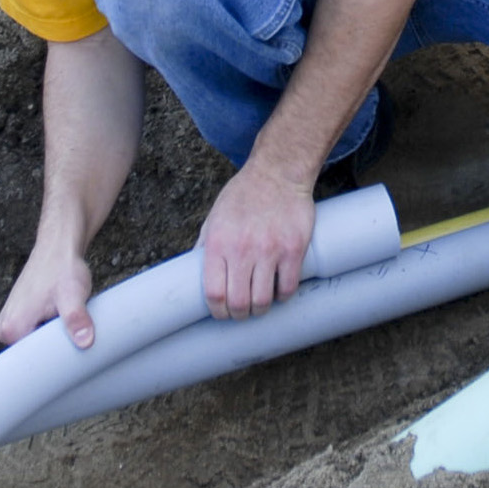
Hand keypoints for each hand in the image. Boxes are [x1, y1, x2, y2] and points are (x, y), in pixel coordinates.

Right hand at [0, 233, 94, 348]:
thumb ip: (76, 319)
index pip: (33, 363)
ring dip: (52, 336)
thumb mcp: (73, 295)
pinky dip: (48, 329)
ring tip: (62, 317)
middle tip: (70, 326)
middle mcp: (3, 330)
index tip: (70, 343)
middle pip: (34, 355)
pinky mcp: (17, 319)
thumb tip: (85, 341)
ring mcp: (8, 324)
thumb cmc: (63, 269)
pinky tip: (58, 316)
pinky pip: (35, 334)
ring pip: (36, 344)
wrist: (58, 249)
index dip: (57, 357)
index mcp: (11, 330)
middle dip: (53, 345)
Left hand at [199, 160, 317, 320]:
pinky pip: (288, 286)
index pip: (214, 294)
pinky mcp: (294, 248)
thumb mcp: (214, 217)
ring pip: (263, 300)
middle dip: (239, 314)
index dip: (218, 312)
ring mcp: (270, 250)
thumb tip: (194, 274)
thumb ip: (205, 246)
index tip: (222, 313)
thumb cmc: (243, 195)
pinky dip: (283, 295)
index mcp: (218, 244)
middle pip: (239, 303)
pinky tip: (279, 289)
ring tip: (260, 303)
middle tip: (242, 311)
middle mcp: (242, 249)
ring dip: (260, 309)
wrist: (278, 173)